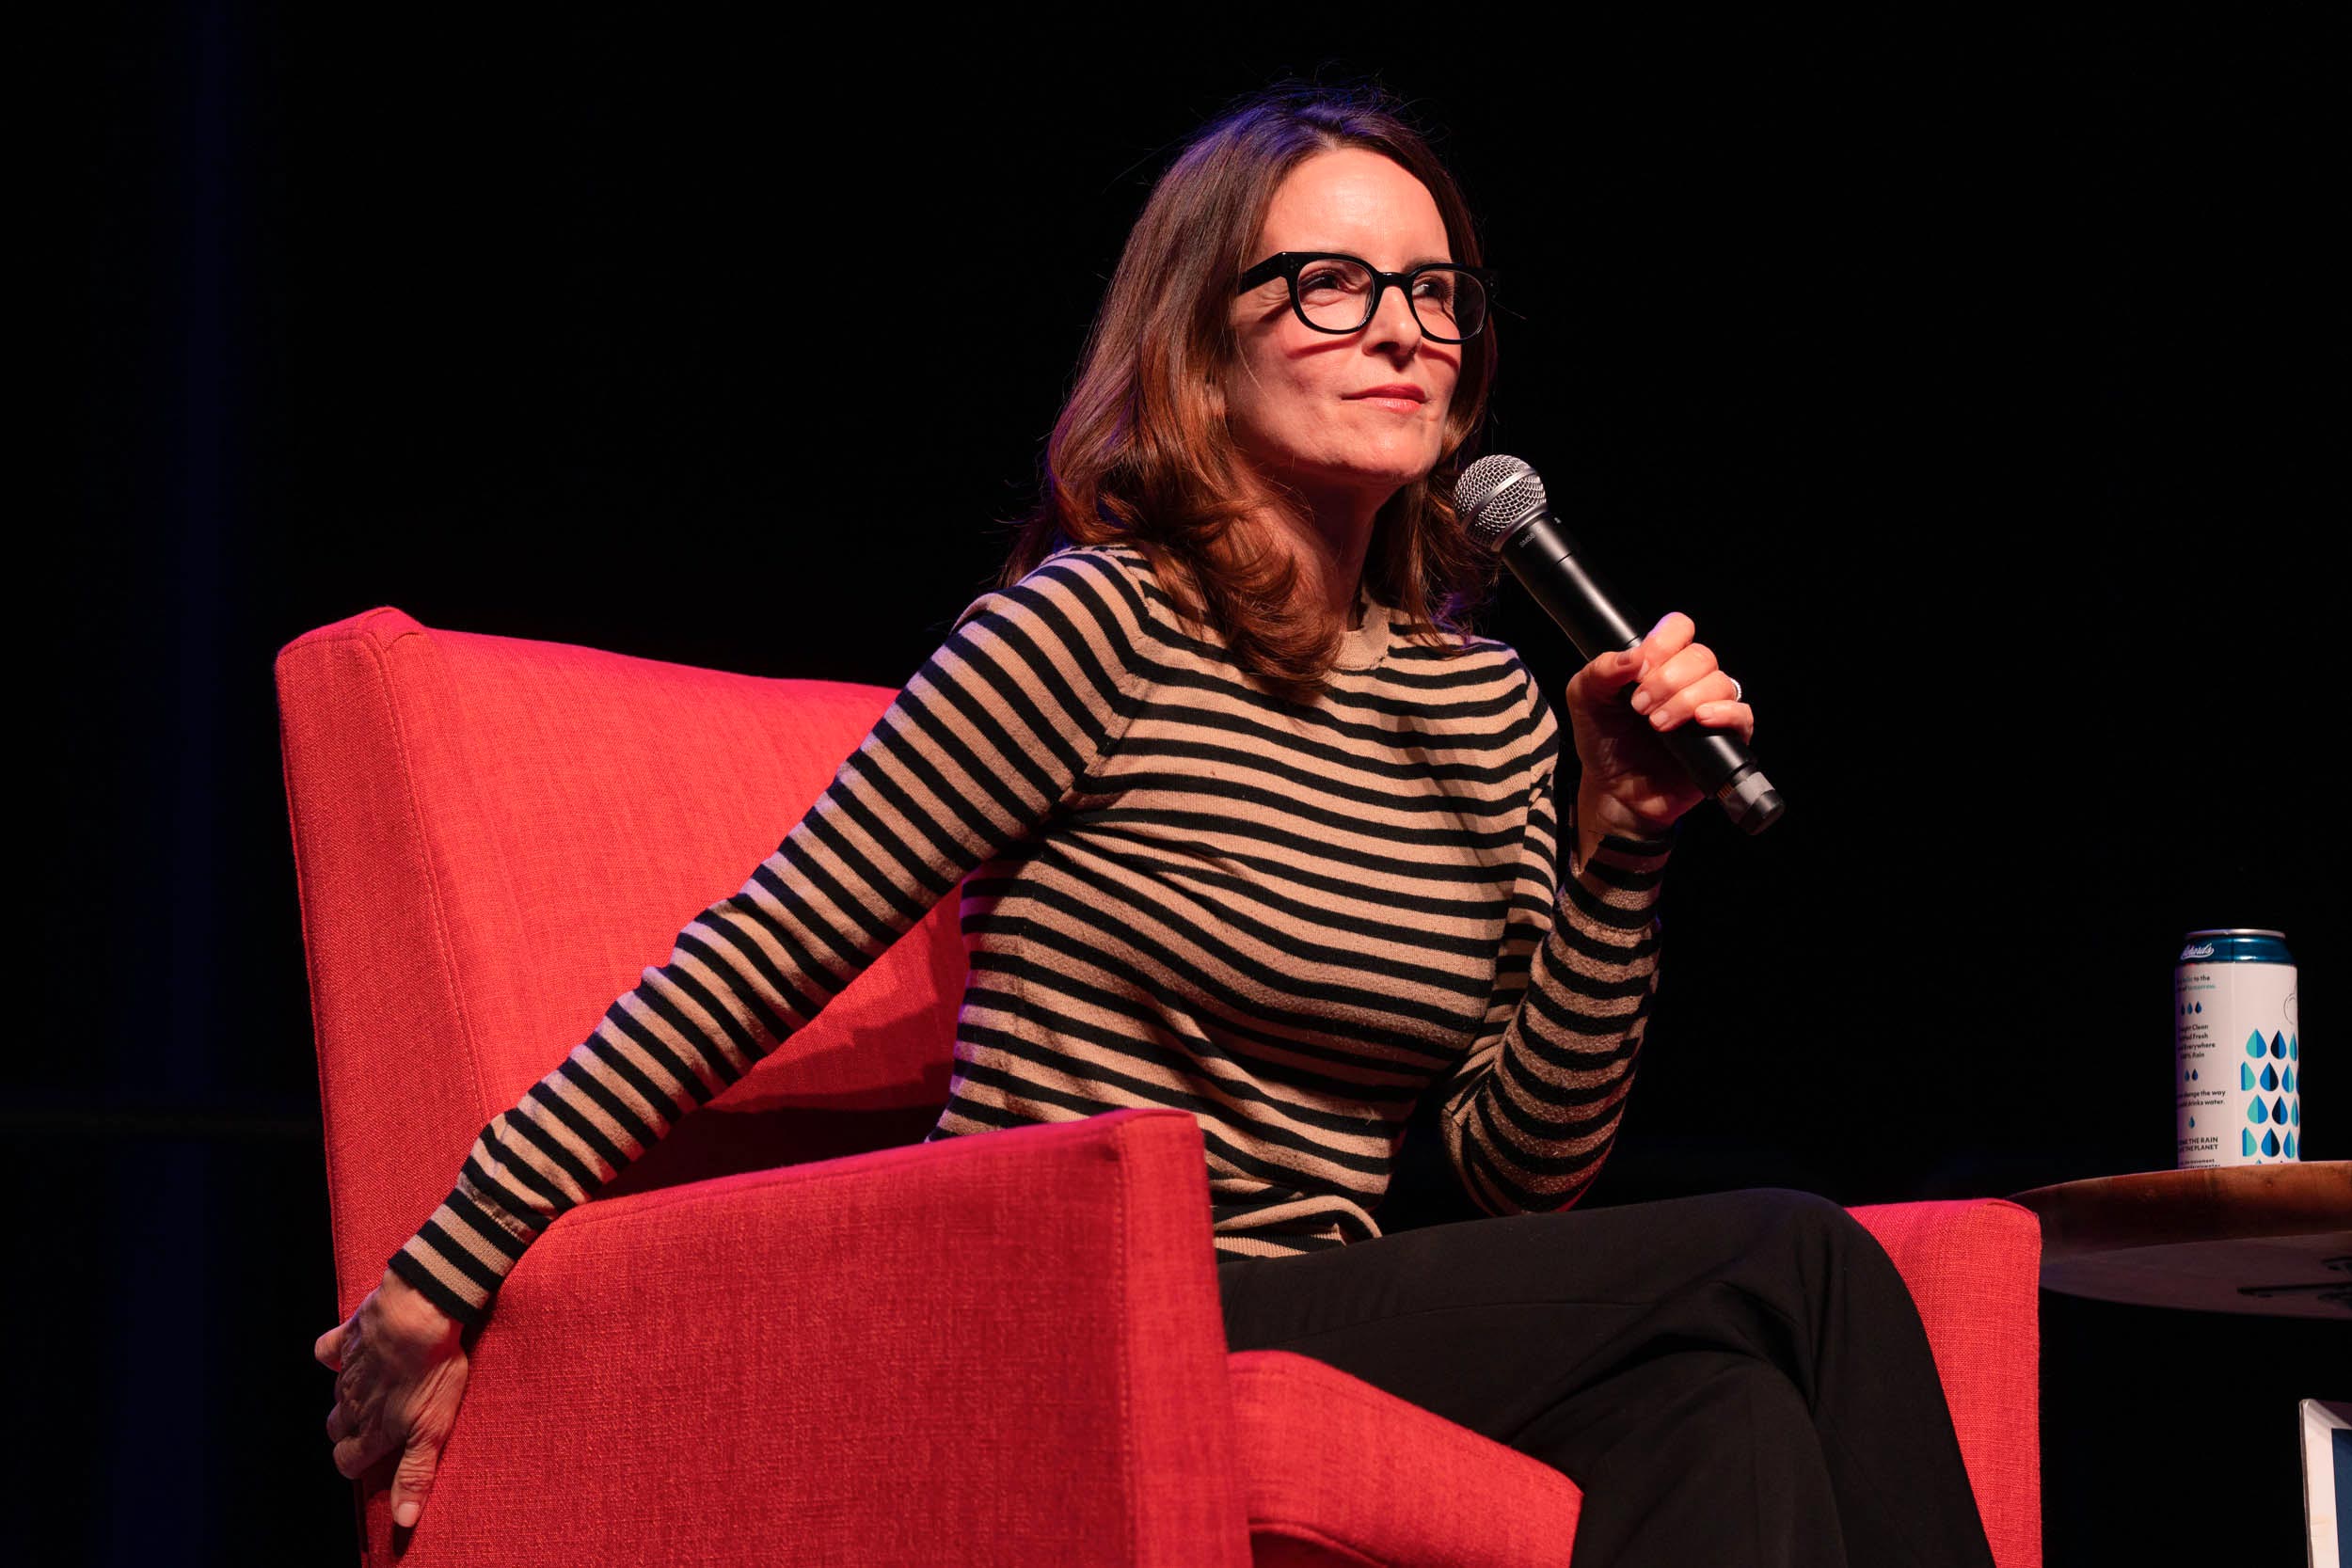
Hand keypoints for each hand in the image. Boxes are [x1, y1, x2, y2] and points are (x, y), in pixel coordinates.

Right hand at [316, 1267, 471, 1531]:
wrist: (418, 1314)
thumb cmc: (431, 1372)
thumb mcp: (432, 1430)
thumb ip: (415, 1473)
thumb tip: (404, 1519)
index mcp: (372, 1429)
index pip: (348, 1460)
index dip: (357, 1463)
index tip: (370, 1459)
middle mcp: (353, 1404)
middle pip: (338, 1428)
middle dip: (350, 1432)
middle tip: (373, 1423)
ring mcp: (346, 1372)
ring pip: (337, 1394)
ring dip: (350, 1395)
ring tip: (375, 1388)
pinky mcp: (346, 1339)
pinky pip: (327, 1351)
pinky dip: (335, 1354)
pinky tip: (352, 1350)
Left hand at [1561, 612, 1755, 857]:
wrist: (1614, 792)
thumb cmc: (1603, 743)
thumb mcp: (1585, 701)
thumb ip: (1599, 672)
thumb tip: (1633, 656)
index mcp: (1660, 663)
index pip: (1679, 628)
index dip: (1663, 643)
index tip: (1639, 670)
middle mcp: (1690, 680)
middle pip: (1701, 655)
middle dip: (1667, 679)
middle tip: (1639, 707)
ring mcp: (1711, 707)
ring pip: (1721, 682)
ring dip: (1686, 700)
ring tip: (1657, 725)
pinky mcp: (1726, 738)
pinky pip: (1743, 714)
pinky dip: (1723, 713)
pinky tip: (1700, 721)